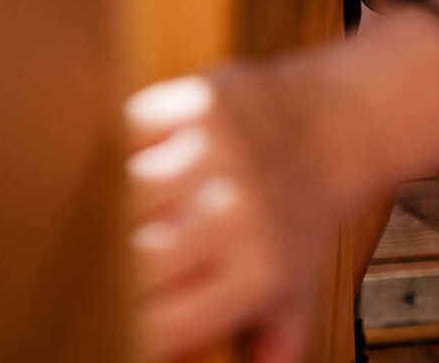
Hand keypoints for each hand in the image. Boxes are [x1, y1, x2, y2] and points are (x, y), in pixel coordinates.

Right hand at [128, 64, 333, 361]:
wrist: (338, 126)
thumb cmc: (297, 222)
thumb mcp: (290, 302)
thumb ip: (258, 351)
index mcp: (255, 275)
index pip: (158, 325)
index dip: (123, 329)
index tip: (109, 322)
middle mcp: (236, 213)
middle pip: (134, 259)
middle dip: (109, 270)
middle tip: (100, 271)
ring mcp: (217, 151)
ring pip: (122, 190)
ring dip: (104, 206)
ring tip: (102, 219)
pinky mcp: (202, 100)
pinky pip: (127, 129)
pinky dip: (114, 148)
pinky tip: (117, 164)